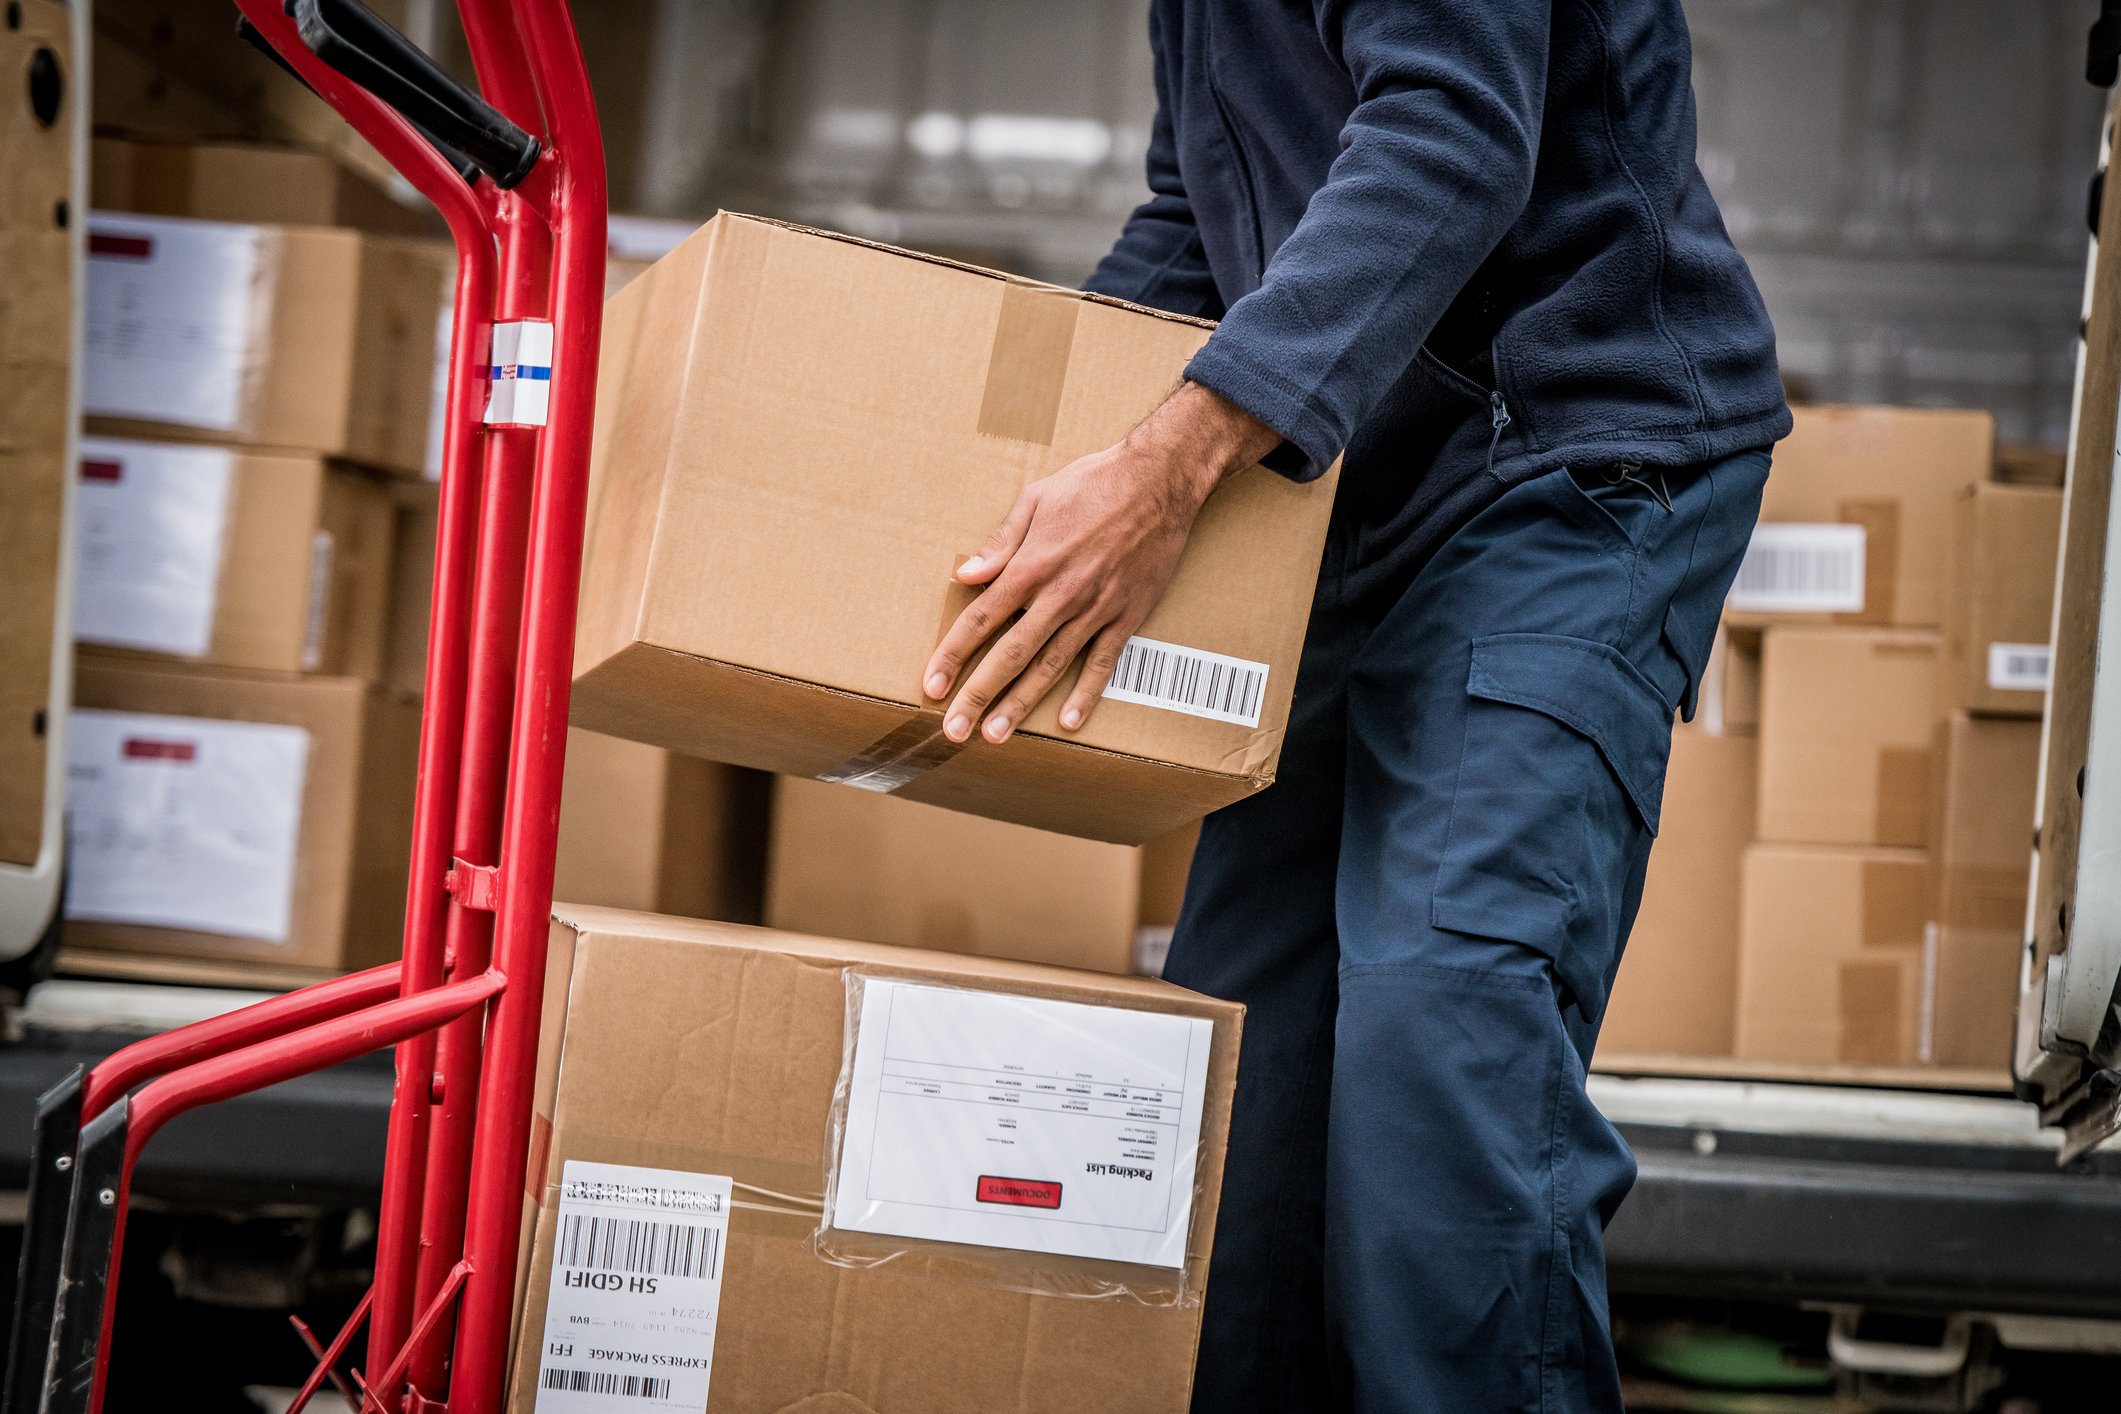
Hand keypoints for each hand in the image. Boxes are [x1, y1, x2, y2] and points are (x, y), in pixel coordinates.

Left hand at [924, 381, 1278, 742]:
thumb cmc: (1093, 483)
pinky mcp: (1126, 616)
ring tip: (996, 734)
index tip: (932, 685)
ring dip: (1021, 703)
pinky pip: (1103, 663)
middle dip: (979, 694)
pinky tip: (1069, 721)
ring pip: (1051, 666)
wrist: (1159, 481)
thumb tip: (964, 575)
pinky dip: (1086, 694)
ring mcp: (1095, 610)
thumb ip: (1000, 543)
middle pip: (1010, 654)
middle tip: (955, 730)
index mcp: (1032, 565)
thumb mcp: (1037, 499)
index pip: (981, 619)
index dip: (953, 655)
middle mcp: (1060, 595)